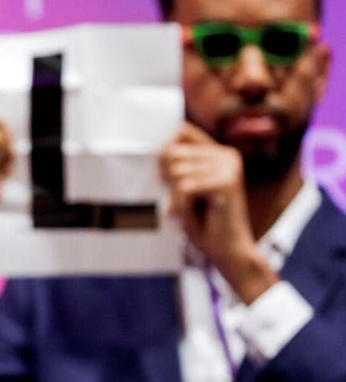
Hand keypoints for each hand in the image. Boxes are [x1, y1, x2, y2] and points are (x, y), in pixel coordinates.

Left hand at [159, 122, 276, 302]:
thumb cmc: (203, 222)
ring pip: (176, 172)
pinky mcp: (226, 182)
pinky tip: (196, 216)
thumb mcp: (186, 188)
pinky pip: (184, 188)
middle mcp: (226, 155)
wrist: (228, 251)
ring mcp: (228, 167)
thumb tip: (154, 150)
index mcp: (218, 153)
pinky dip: (182, 206)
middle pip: (172, 153)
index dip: (164, 151)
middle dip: (168, 182)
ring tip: (193, 210)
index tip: (165, 177)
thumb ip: (176, 166)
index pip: (180, 131)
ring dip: (176, 198)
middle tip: (183, 202)